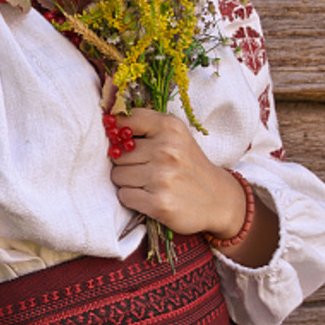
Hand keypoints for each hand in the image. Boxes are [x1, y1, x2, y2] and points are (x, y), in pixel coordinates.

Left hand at [111, 109, 277, 266]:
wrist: (218, 199)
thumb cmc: (188, 164)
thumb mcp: (175, 136)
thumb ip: (144, 124)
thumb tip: (105, 121)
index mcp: (169, 127)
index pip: (123, 121)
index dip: (118, 134)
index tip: (125, 142)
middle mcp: (166, 150)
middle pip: (117, 154)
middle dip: (126, 163)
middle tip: (147, 169)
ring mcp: (162, 177)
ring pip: (117, 175)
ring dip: (129, 182)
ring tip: (150, 183)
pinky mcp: (159, 203)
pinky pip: (124, 196)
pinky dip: (133, 198)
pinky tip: (150, 196)